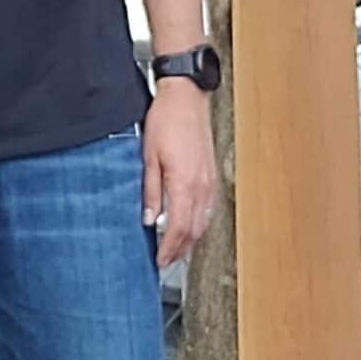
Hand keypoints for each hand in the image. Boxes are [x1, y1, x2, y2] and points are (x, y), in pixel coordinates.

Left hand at [142, 79, 217, 267]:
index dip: (169, 249)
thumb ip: (151, 191)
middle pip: (194, 230)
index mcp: (184, 184)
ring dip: (190, 239)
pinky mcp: (211, 175)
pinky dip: (198, 223)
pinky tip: (190, 225)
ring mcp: (210, 182)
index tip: (160, 261)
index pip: (179, 228)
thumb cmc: (165, 121)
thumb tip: (150, 219)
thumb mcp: (148, 156)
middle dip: (180, 250)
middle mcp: (201, 187)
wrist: (186, 98)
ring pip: (203, 221)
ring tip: (176, 249)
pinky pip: (207, 208)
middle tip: (165, 261)